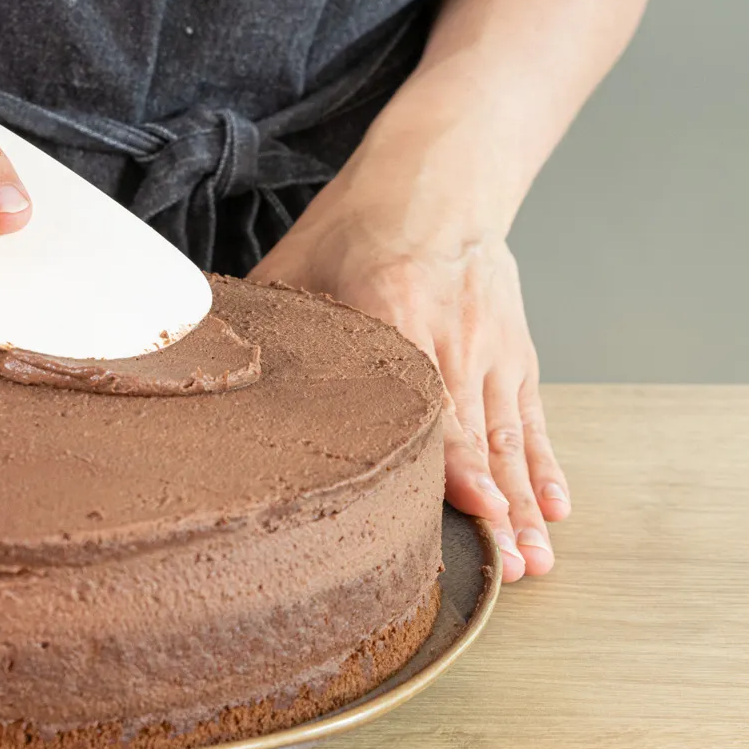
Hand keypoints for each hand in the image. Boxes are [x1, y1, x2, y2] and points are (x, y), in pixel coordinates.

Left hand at [249, 205, 569, 583]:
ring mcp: (491, 350)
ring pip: (512, 438)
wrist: (439, 179)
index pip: (429, 401)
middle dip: (499, 509)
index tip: (474, 509)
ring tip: (535, 561)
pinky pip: (532, 418)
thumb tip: (193, 368)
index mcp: (395, 311)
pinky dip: (546, 466)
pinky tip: (555, 509)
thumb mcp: (296, 264)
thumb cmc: (359, 223)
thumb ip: (256, 321)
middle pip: (479, 437)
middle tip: (510, 568)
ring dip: (527, 504)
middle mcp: (453, 338)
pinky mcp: (514, 354)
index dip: (454, 463)